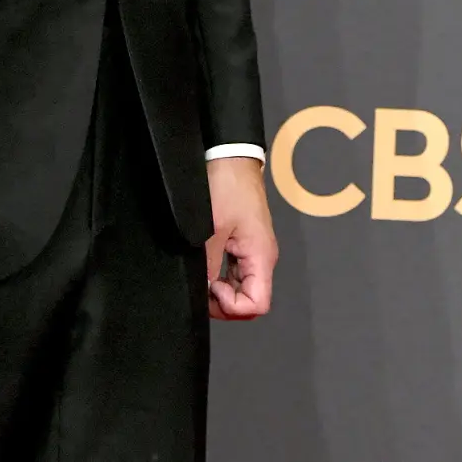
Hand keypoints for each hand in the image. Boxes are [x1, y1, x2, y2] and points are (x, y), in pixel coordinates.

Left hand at [205, 157, 277, 320]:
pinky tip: (204, 263)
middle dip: (223, 302)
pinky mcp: (242, 241)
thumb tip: (202, 290)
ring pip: (240, 286)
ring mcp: (252, 249)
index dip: (232, 306)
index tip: (211, 289)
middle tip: (200, 286)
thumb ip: (209, 264)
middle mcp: (261, 256)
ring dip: (220, 288)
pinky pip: (234, 270)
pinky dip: (219, 273)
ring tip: (200, 274)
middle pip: (249, 299)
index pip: (257, 304)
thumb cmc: (228, 184)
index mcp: (262, 256)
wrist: (229, 156)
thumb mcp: (212, 228)